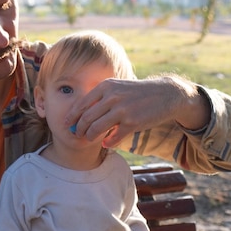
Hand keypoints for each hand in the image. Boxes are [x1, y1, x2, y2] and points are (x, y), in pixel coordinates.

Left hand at [65, 76, 208, 147]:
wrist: (164, 94)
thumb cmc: (137, 93)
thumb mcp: (118, 87)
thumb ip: (101, 98)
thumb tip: (82, 113)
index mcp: (105, 86)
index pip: (81, 104)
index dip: (71, 116)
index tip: (66, 124)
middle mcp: (112, 97)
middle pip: (86, 118)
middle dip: (79, 129)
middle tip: (78, 135)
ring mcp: (122, 110)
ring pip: (96, 129)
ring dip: (90, 137)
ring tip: (90, 139)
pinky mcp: (132, 123)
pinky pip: (113, 137)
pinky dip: (107, 142)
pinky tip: (106, 143)